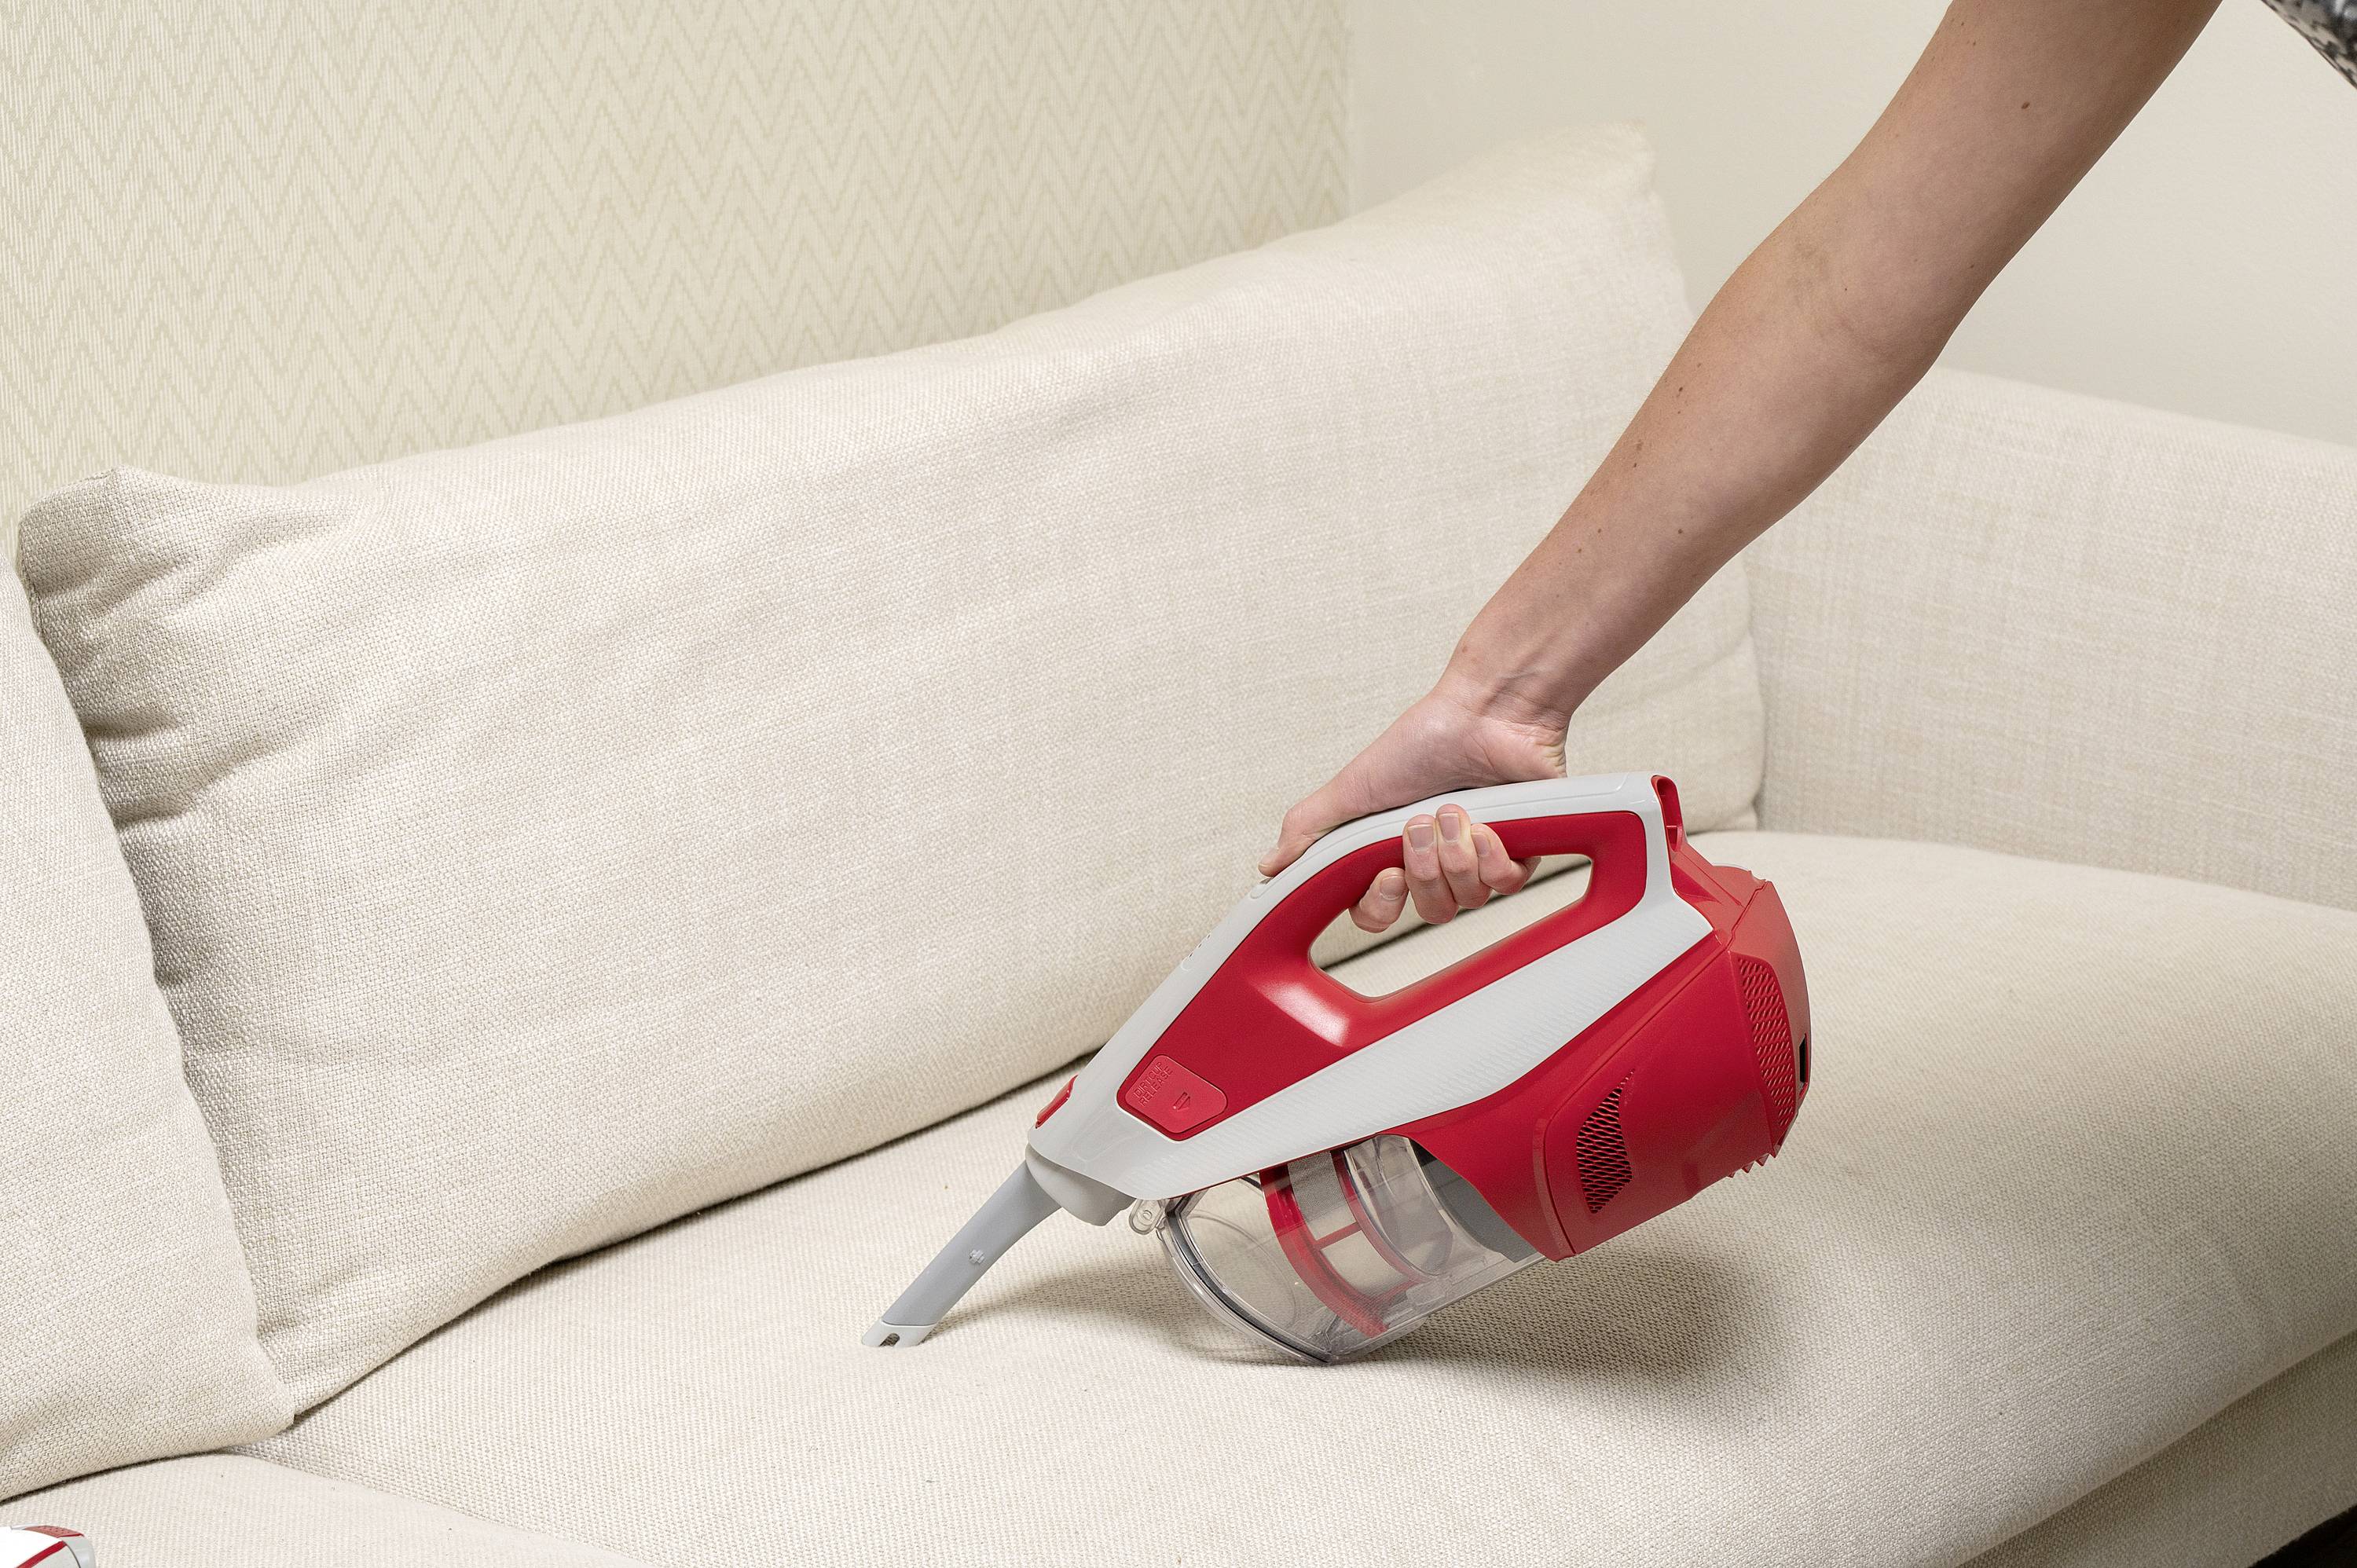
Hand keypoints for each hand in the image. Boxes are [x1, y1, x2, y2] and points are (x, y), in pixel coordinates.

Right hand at [1259, 681, 1562, 933]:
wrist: (1482, 713)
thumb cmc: (1420, 743)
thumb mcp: (1352, 788)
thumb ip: (1308, 829)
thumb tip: (1268, 869)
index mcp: (1391, 855)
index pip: (1378, 915)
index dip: (1381, 907)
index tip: (1385, 872)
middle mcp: (1435, 864)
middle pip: (1429, 913)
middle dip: (1424, 872)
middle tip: (1420, 825)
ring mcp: (1479, 859)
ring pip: (1468, 901)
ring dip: (1457, 857)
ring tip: (1454, 811)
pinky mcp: (1520, 851)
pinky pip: (1507, 886)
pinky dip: (1493, 857)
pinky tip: (1487, 825)